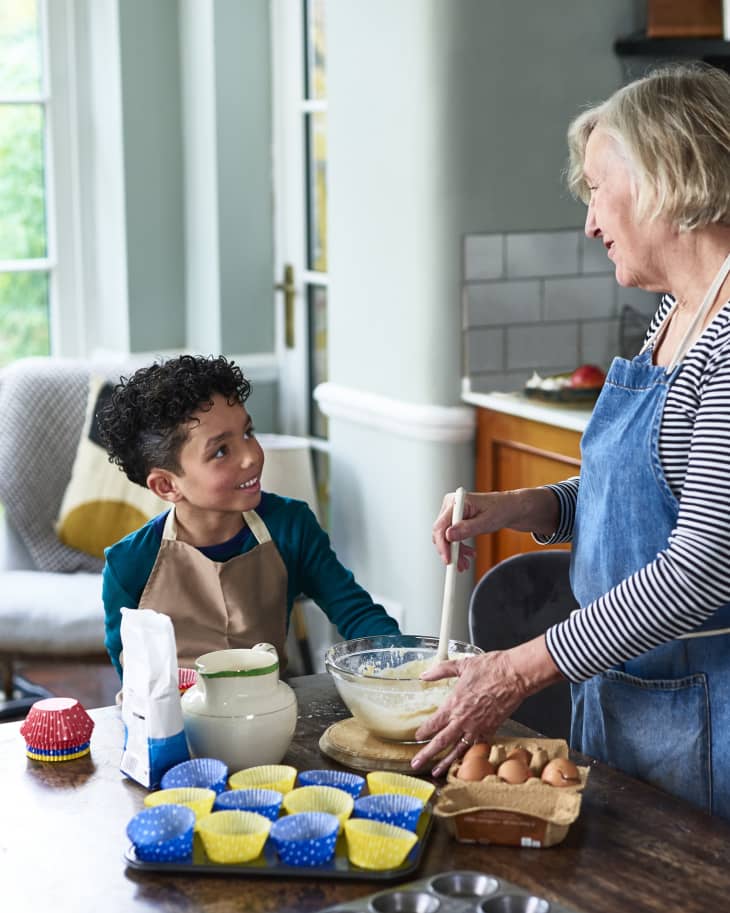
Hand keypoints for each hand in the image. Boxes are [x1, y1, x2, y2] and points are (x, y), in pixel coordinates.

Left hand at [409, 651, 525, 776]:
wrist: (515, 675)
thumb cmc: (491, 668)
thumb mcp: (461, 665)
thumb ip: (440, 671)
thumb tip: (424, 674)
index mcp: (454, 704)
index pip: (433, 724)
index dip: (423, 732)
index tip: (416, 737)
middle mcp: (463, 720)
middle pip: (440, 742)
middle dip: (426, 754)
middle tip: (415, 764)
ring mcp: (478, 728)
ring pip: (457, 750)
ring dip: (445, 762)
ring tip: (436, 772)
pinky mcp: (491, 730)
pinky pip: (476, 746)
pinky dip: (468, 755)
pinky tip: (463, 759)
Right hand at [431, 491, 511, 568]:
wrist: (508, 508)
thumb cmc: (500, 510)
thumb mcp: (486, 521)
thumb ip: (467, 528)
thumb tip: (449, 535)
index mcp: (457, 502)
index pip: (441, 526)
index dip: (443, 545)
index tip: (448, 560)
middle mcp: (451, 506)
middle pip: (441, 533)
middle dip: (450, 551)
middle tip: (460, 564)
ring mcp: (452, 513)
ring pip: (446, 537)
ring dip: (455, 552)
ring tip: (466, 562)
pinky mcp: (455, 520)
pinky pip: (451, 537)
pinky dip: (458, 548)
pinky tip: (468, 554)